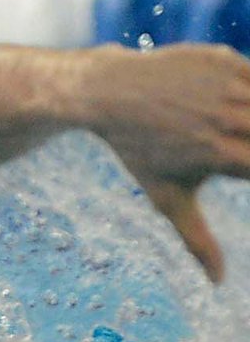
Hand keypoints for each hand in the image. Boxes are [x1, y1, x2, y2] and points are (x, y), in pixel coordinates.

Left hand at [81, 43, 249, 281]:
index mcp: (220, 154)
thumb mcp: (166, 197)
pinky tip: (238, 109)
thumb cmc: (138, 151)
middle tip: (238, 153)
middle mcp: (226, 116)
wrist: (105, 94)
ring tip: (235, 136)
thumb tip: (217, 282)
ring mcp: (224, 83)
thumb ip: (196, 239)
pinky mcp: (222, 58)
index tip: (246, 174)